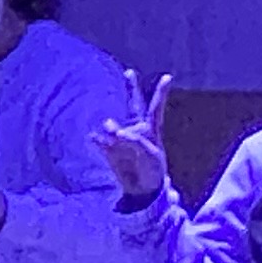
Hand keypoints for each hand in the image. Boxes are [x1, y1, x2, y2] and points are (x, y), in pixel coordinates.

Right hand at [93, 71, 175, 202]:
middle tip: (129, 72)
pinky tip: (93, 137)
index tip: (168, 76)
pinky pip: (102, 142)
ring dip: (112, 127)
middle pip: (133, 105)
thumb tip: (111, 129)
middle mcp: (136, 129)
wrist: (142, 190)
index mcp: (151, 129)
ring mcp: (121, 138)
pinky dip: (98, 140)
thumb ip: (132, 139)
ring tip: (110, 129)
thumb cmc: (152, 170)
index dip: (161, 92)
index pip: (155, 107)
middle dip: (131, 88)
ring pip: (114, 126)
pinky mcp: (110, 150)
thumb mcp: (149, 154)